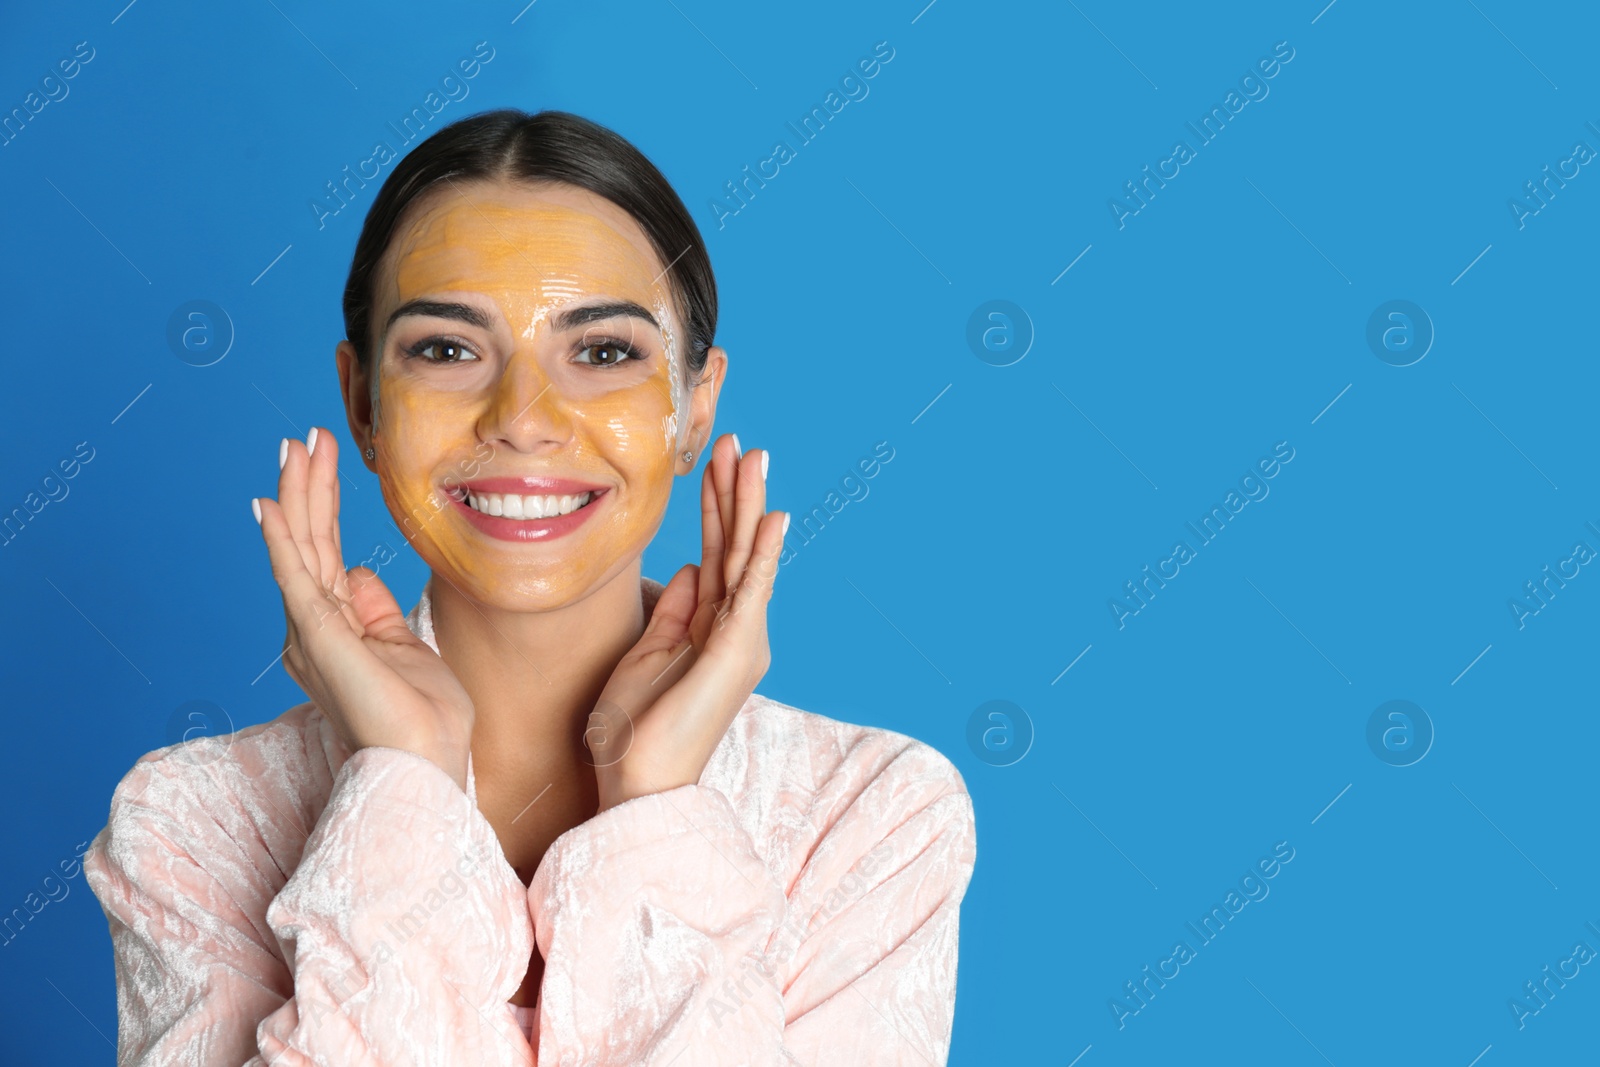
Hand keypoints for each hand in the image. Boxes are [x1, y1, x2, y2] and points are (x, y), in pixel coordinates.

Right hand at [253, 427, 474, 791]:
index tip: (322, 458)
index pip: (324, 551)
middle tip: (305, 437)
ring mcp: (313, 632)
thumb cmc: (421, 719)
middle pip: (308, 542)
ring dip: (298, 494)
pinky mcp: (321, 638)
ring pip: (300, 547)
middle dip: (308, 485)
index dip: (322, 503)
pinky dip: (282, 540)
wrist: (425, 764)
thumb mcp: (403, 648)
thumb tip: (360, 571)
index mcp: (335, 629)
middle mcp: (314, 628)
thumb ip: (376, 610)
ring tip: (295, 447)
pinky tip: (270, 505)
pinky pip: (296, 578)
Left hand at [587, 434, 785, 811]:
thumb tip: (690, 568)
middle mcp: (735, 630)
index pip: (717, 554)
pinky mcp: (737, 652)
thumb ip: (673, 611)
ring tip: (754, 457)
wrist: (636, 783)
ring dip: (749, 505)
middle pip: (737, 547)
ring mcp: (741, 641)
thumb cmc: (635, 731)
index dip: (716, 507)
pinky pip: (750, 592)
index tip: (713, 463)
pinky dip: (762, 554)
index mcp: (710, 629)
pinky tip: (771, 518)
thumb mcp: (647, 655)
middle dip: (736, 492)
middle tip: (739, 442)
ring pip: (747, 558)